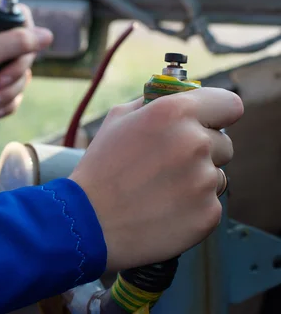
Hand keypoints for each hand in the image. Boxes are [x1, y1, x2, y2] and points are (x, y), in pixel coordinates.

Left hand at [0, 5, 52, 146]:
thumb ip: (15, 43)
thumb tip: (46, 35)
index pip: (18, 19)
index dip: (25, 38)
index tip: (16, 55)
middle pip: (24, 51)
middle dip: (14, 74)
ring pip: (20, 76)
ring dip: (8, 93)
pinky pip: (13, 93)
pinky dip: (5, 104)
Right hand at [69, 87, 243, 271]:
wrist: (88, 221)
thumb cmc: (100, 169)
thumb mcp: (117, 120)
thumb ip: (153, 103)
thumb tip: (179, 96)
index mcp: (173, 113)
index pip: (229, 104)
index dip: (218, 114)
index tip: (211, 123)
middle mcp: (194, 143)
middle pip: (224, 143)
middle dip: (203, 151)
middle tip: (169, 164)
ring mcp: (203, 181)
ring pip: (216, 176)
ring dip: (196, 180)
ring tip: (160, 190)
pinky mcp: (208, 213)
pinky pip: (211, 204)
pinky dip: (192, 207)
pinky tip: (163, 209)